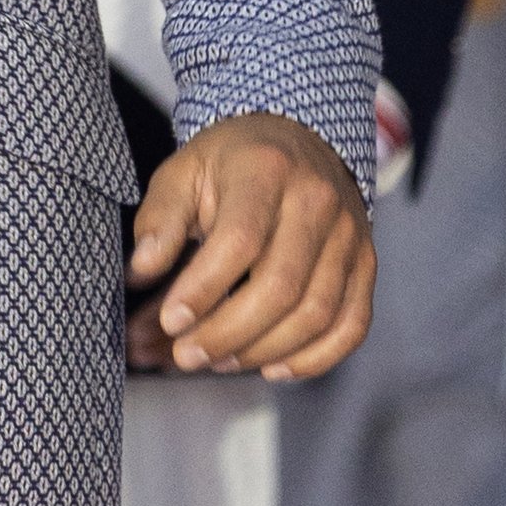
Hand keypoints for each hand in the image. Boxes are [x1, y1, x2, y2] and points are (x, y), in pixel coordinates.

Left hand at [127, 113, 373, 383]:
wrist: (298, 137)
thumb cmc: (231, 163)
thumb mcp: (184, 172)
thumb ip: (158, 221)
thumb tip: (140, 273)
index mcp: (266, 170)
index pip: (239, 240)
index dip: (203, 289)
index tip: (171, 320)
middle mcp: (318, 200)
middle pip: (281, 285)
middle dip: (228, 333)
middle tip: (186, 354)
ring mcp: (350, 234)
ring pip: (317, 313)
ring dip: (263, 351)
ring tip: (218, 361)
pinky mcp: (365, 263)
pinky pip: (352, 324)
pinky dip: (314, 359)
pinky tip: (272, 368)